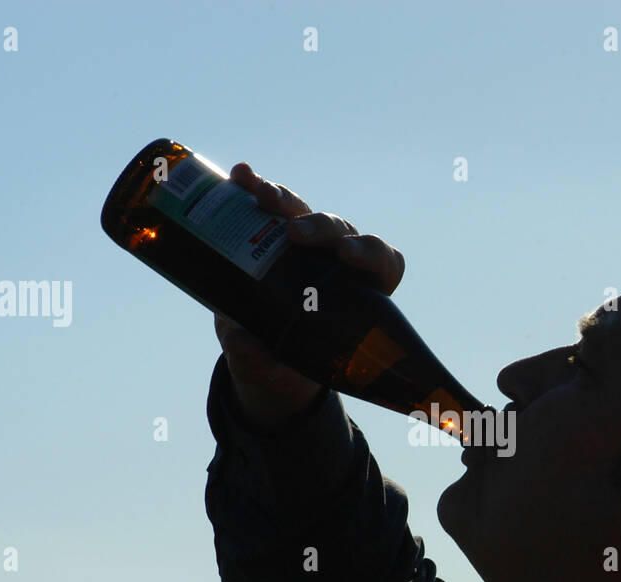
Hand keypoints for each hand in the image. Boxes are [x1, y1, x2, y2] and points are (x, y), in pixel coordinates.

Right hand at [212, 162, 406, 432]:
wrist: (258, 348)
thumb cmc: (285, 361)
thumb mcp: (274, 367)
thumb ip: (261, 359)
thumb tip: (241, 342)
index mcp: (360, 290)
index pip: (381, 262)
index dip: (370, 254)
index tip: (347, 258)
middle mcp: (336, 257)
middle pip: (338, 231)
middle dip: (319, 226)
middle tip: (294, 233)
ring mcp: (305, 240)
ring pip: (302, 210)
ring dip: (284, 199)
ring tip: (259, 194)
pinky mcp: (270, 229)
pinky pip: (266, 203)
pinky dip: (253, 186)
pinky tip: (239, 175)